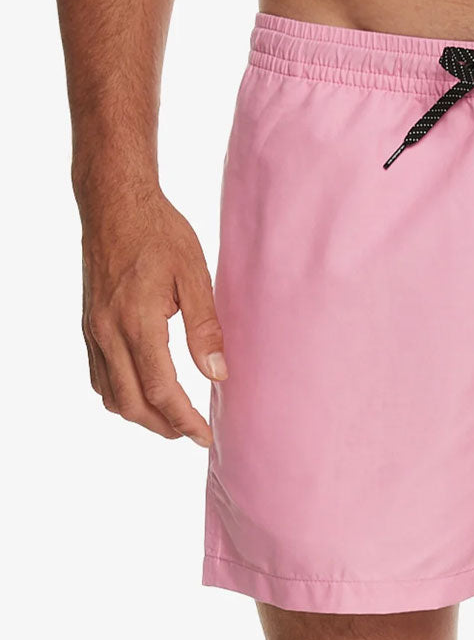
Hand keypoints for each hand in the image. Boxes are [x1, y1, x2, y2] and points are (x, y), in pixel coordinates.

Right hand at [81, 185, 225, 445]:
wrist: (114, 204)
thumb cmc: (160, 234)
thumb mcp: (195, 276)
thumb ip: (205, 328)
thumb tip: (218, 374)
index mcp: (137, 322)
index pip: (160, 390)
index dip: (184, 419)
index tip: (205, 435)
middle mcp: (107, 332)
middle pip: (131, 403)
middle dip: (163, 426)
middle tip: (193, 434)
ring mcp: (93, 331)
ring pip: (111, 395)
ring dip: (141, 415)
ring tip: (173, 420)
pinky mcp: (88, 326)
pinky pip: (99, 376)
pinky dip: (121, 395)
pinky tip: (145, 392)